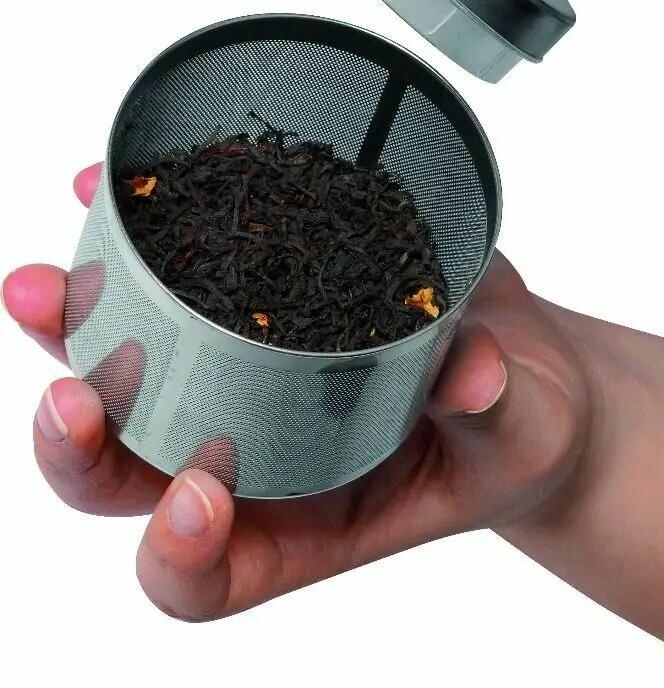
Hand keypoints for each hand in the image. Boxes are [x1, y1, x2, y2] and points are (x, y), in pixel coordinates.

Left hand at [3, 166, 587, 621]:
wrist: (513, 355)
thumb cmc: (518, 422)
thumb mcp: (520, 428)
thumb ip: (492, 409)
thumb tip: (473, 371)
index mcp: (307, 520)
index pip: (210, 571)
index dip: (180, 553)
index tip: (202, 499)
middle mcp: (254, 451)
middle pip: (132, 469)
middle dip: (81, 439)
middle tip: (70, 393)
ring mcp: (244, 370)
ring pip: (130, 368)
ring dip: (73, 330)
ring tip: (40, 285)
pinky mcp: (256, 296)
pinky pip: (178, 272)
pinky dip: (136, 236)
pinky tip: (114, 188)